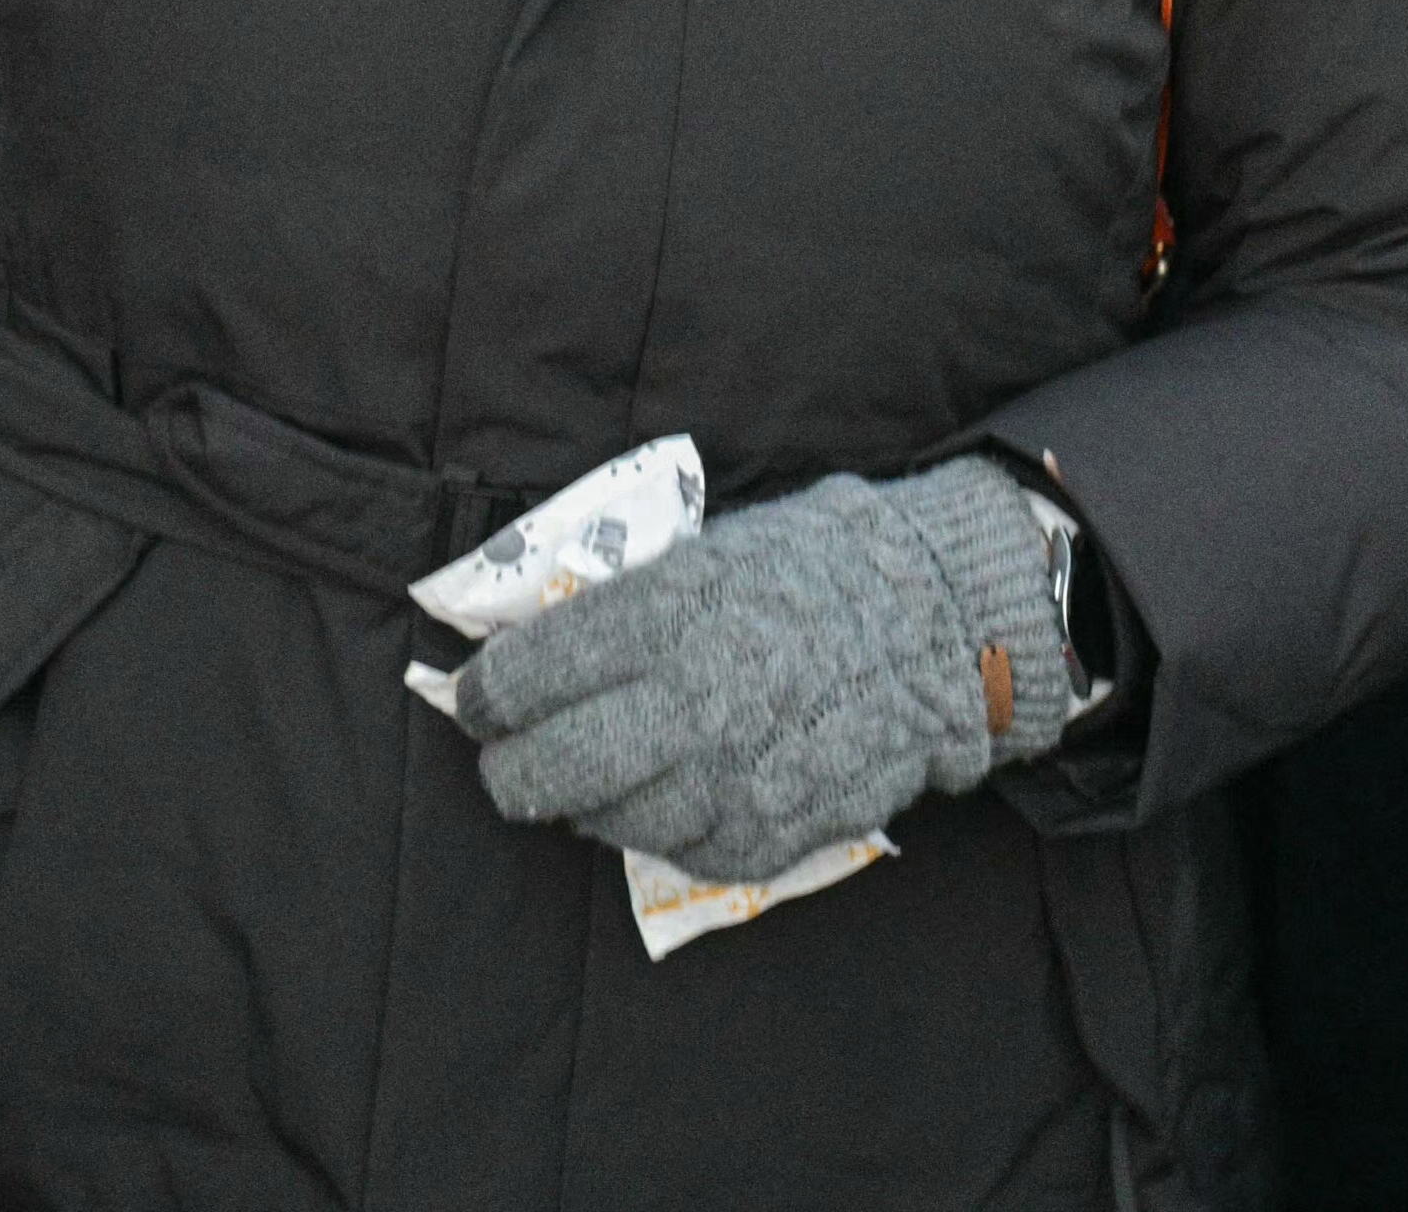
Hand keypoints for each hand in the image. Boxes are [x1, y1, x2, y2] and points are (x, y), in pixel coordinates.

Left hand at [452, 460, 1072, 881]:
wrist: (935, 621)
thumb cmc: (813, 568)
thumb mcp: (706, 555)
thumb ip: (623, 608)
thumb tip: (533, 648)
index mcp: (660, 617)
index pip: (526, 675)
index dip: (481, 696)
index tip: (472, 702)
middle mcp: (686, 702)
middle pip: (551, 767)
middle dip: (510, 771)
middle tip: (506, 763)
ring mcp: (730, 777)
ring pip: (609, 820)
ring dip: (584, 807)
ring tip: (586, 785)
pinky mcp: (770, 832)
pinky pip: (684, 851)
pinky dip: (661, 831)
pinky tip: (665, 800)